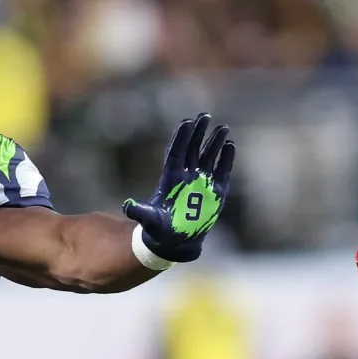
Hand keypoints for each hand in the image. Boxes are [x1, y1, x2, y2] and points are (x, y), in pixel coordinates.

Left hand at [122, 114, 234, 263]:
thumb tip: (127, 206)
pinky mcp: (215, 193)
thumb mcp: (150, 220)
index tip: (187, 122)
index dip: (182, 138)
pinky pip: (222, 172)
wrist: (175, 243)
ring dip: (215, 142)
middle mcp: (186, 176)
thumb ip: (141, 211)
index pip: (177, 152)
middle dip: (199, 133)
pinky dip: (226, 159)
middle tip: (205, 116)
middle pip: (193, 149)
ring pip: (209, 157)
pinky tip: (230, 145)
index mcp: (171, 178)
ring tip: (222, 128)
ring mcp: (201, 183)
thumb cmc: (160, 231)